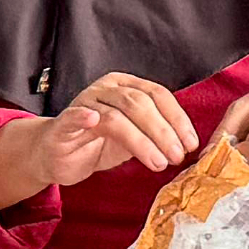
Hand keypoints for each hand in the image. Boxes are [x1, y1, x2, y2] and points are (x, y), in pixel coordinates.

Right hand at [0, 74, 200, 210]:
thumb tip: (187, 145)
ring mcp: (84, 103)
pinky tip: (94, 122)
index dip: (177, 119)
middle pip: (139, 104)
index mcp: (126, 86)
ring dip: (141, 141)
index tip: (190, 143)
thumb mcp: (135, 137)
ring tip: (158, 162)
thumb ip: (156, 134)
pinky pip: (74, 117)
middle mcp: (106, 89)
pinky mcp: (63, 123)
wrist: (58, 155)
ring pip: (116, 116)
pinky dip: (84, 117)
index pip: (158, 95)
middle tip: (176, 156)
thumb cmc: (99, 143)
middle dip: (163, 132)